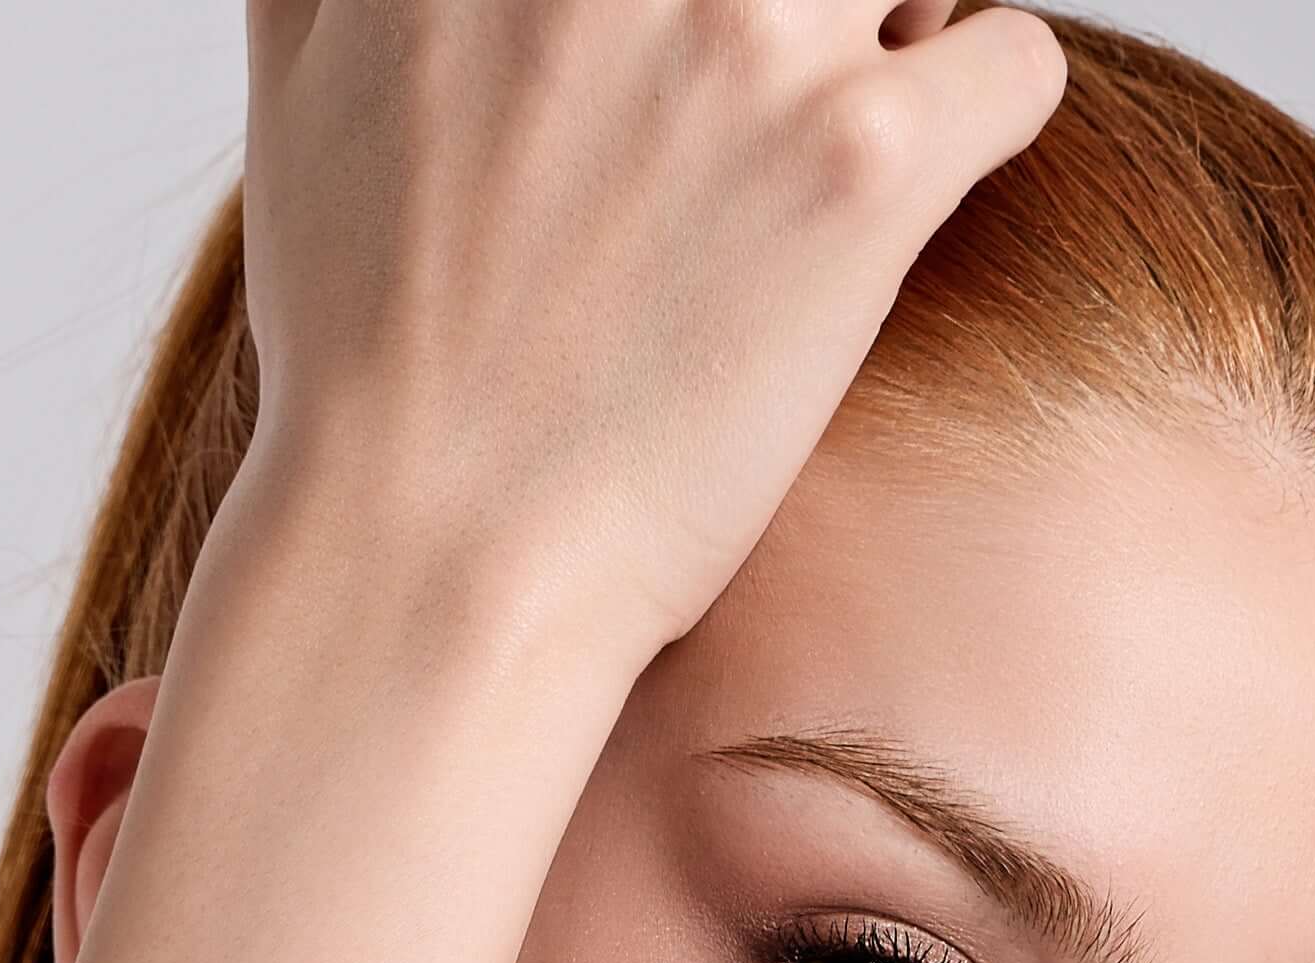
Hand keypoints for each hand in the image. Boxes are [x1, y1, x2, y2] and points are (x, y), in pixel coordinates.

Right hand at [237, 0, 1068, 662]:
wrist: (438, 554)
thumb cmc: (362, 353)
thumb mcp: (299, 85)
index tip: (692, 35)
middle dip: (805, 0)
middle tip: (767, 82)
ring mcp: (756, 33)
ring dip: (894, 27)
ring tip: (824, 145)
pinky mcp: (866, 163)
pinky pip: (1015, 63)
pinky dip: (980, 113)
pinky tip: (899, 194)